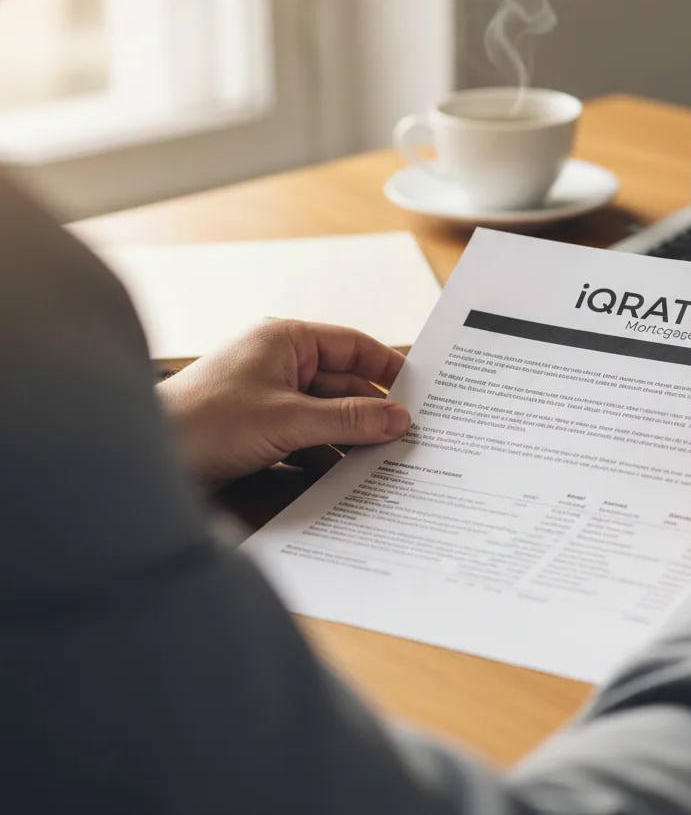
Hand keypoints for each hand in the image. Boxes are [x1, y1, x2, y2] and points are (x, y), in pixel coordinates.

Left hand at [158, 319, 410, 487]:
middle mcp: (279, 362)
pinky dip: (326, 452)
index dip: (388, 368)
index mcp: (286, 340)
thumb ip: (347, 420)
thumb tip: (398, 419)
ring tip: (387, 459)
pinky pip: (306, 435)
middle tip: (409, 435)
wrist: (145, 460)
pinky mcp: (259, 428)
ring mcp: (268, 396)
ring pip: (326, 412)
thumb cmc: (206, 422)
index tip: (420, 392)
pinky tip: (350, 474)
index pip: (353, 345)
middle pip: (343, 382)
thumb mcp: (287, 420)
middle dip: (372, 409)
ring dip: (351, 435)